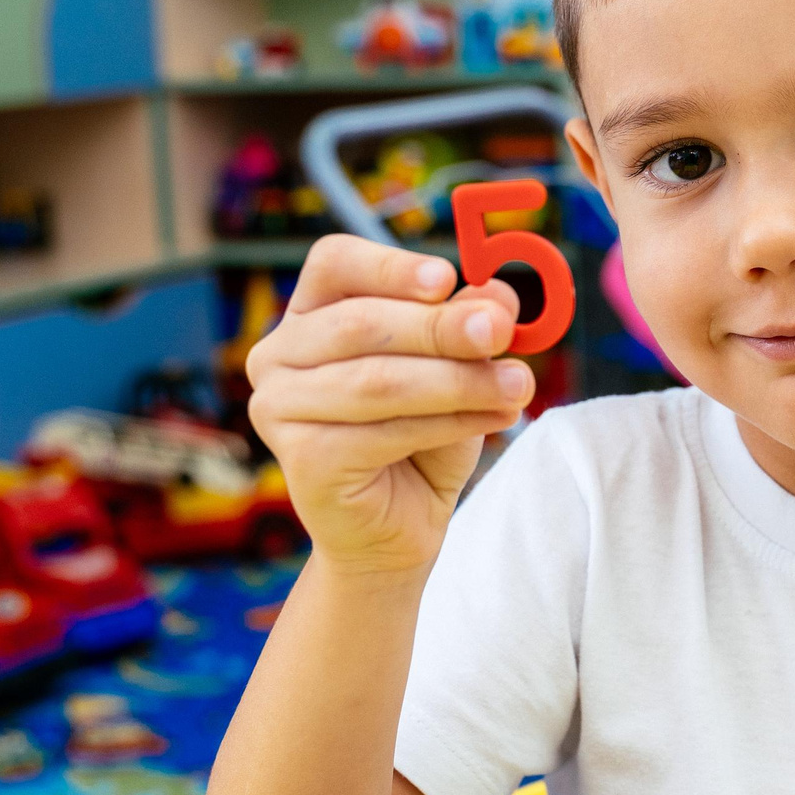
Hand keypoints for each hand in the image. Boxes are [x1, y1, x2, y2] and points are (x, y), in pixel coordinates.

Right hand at [248, 236, 531, 575]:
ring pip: (378, 381)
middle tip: (501, 332)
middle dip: (440, 328)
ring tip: (517, 385)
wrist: (396, 530)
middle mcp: (277, 356)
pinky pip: (383, 432)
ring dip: (457, 380)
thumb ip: (470, 328)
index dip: (389, 266)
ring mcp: (278, 409)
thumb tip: (499, 296)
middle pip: (360, 323)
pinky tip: (492, 420)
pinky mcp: (302, 460)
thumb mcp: (457, 369)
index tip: (446, 278)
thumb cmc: (421, 438)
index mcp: (308, 315)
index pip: (334, 263)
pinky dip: (448, 423)